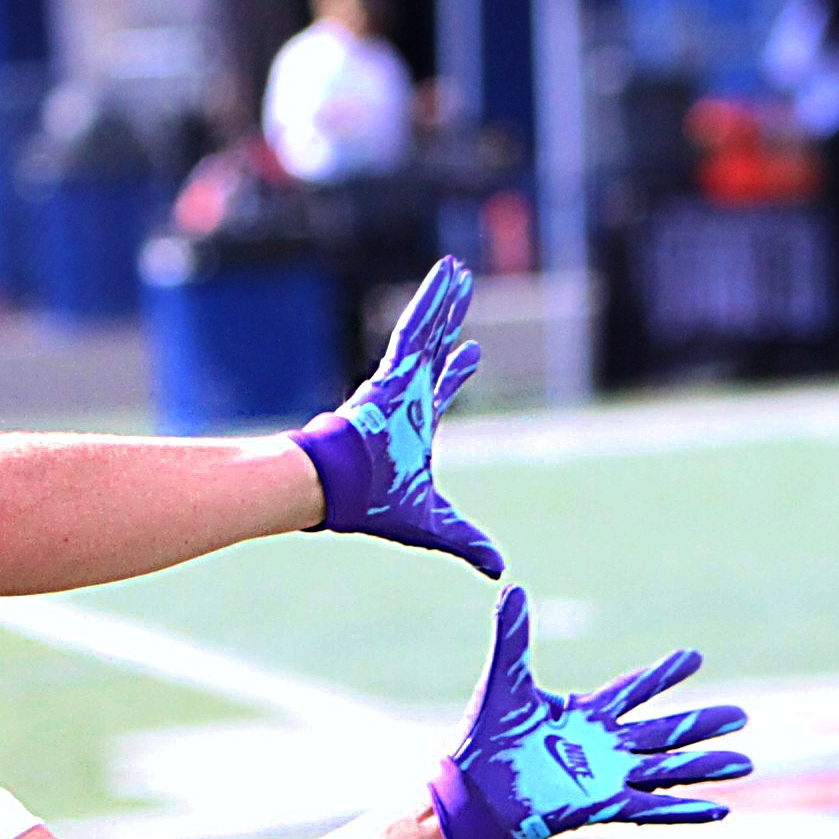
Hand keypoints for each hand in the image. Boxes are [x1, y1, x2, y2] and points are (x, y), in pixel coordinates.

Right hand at [287, 257, 503, 577]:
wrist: (339, 492)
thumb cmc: (376, 505)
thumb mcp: (435, 525)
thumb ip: (467, 540)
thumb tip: (500, 569)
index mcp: (414, 424)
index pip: (440, 391)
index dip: (456, 372)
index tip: (472, 354)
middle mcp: (406, 395)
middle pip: (433, 347)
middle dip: (448, 320)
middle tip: (462, 291)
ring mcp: (399, 381)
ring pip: (426, 329)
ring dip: (444, 299)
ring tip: (459, 269)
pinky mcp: (395, 371)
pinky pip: (419, 326)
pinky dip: (434, 300)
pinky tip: (450, 274)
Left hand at [430, 586, 752, 838]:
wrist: (471, 791)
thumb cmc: (487, 741)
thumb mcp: (506, 681)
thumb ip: (514, 638)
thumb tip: (511, 588)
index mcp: (587, 716)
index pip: (634, 690)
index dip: (665, 675)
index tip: (695, 657)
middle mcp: (604, 747)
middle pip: (665, 731)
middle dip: (702, 723)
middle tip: (742, 715)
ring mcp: (607, 777)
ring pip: (669, 768)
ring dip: (706, 765)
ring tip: (746, 762)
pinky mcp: (602, 806)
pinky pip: (653, 807)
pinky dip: (686, 808)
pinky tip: (720, 808)